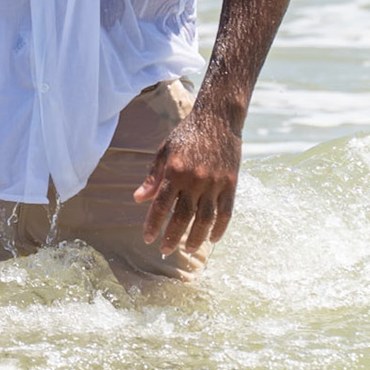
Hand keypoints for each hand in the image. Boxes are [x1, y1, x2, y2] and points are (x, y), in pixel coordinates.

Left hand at [133, 107, 240, 254]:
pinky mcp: (231, 184)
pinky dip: (220, 228)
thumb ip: (153, 178)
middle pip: (183, 216)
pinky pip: (226, 212)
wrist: (217, 119)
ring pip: (206, 219)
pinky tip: (213, 239)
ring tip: (188, 249)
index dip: (153, 224)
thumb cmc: (186, 134)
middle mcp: (195, 180)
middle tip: (165, 251)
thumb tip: (138, 199)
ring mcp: (216, 183)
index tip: (147, 238)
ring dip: (196, 237)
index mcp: (175, 171)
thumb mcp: (164, 151)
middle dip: (172, 236)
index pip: (161, 205)